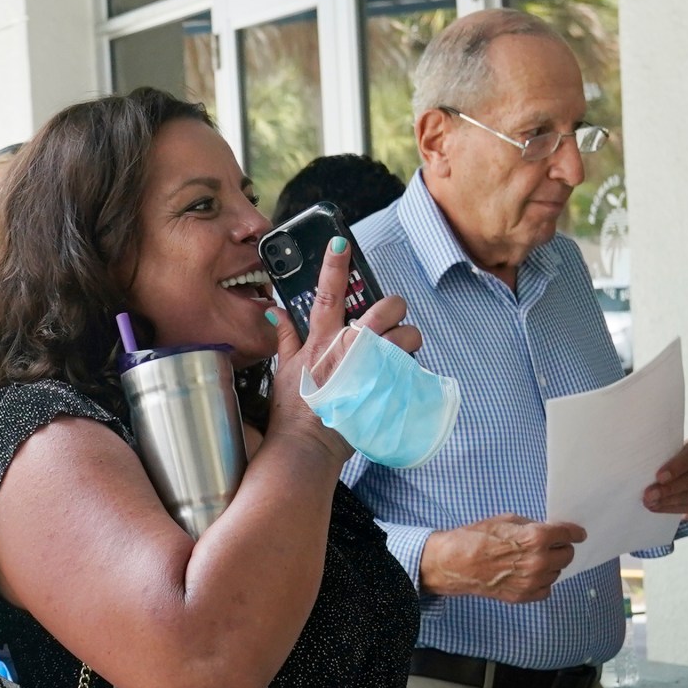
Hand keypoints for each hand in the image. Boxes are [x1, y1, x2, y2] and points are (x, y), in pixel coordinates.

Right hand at [266, 236, 423, 461]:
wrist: (307, 446)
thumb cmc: (294, 409)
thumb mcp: (285, 368)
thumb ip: (285, 336)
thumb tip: (276, 310)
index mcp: (322, 340)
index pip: (329, 294)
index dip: (334, 264)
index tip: (341, 242)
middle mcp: (350, 348)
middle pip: (387, 307)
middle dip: (393, 309)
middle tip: (387, 321)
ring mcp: (372, 366)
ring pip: (409, 335)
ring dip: (406, 341)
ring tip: (393, 354)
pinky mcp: (388, 386)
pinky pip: (412, 365)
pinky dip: (407, 368)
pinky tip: (394, 377)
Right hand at [419, 514, 585, 601]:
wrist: (453, 563)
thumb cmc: (475, 538)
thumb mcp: (506, 521)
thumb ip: (532, 527)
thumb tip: (549, 532)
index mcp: (536, 538)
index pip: (569, 535)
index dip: (574, 533)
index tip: (577, 534)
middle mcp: (539, 561)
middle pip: (567, 555)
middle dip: (560, 548)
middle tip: (549, 546)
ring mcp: (531, 581)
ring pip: (557, 573)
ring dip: (550, 566)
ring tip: (531, 560)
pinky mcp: (523, 596)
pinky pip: (546, 589)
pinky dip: (541, 582)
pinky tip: (527, 574)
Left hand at [642, 437, 687, 520]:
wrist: (684, 471)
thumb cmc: (670, 459)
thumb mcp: (667, 452)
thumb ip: (660, 458)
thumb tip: (639, 468)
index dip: (676, 467)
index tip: (659, 477)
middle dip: (669, 488)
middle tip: (649, 495)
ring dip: (669, 501)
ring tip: (650, 503)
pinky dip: (673, 508)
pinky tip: (658, 507)